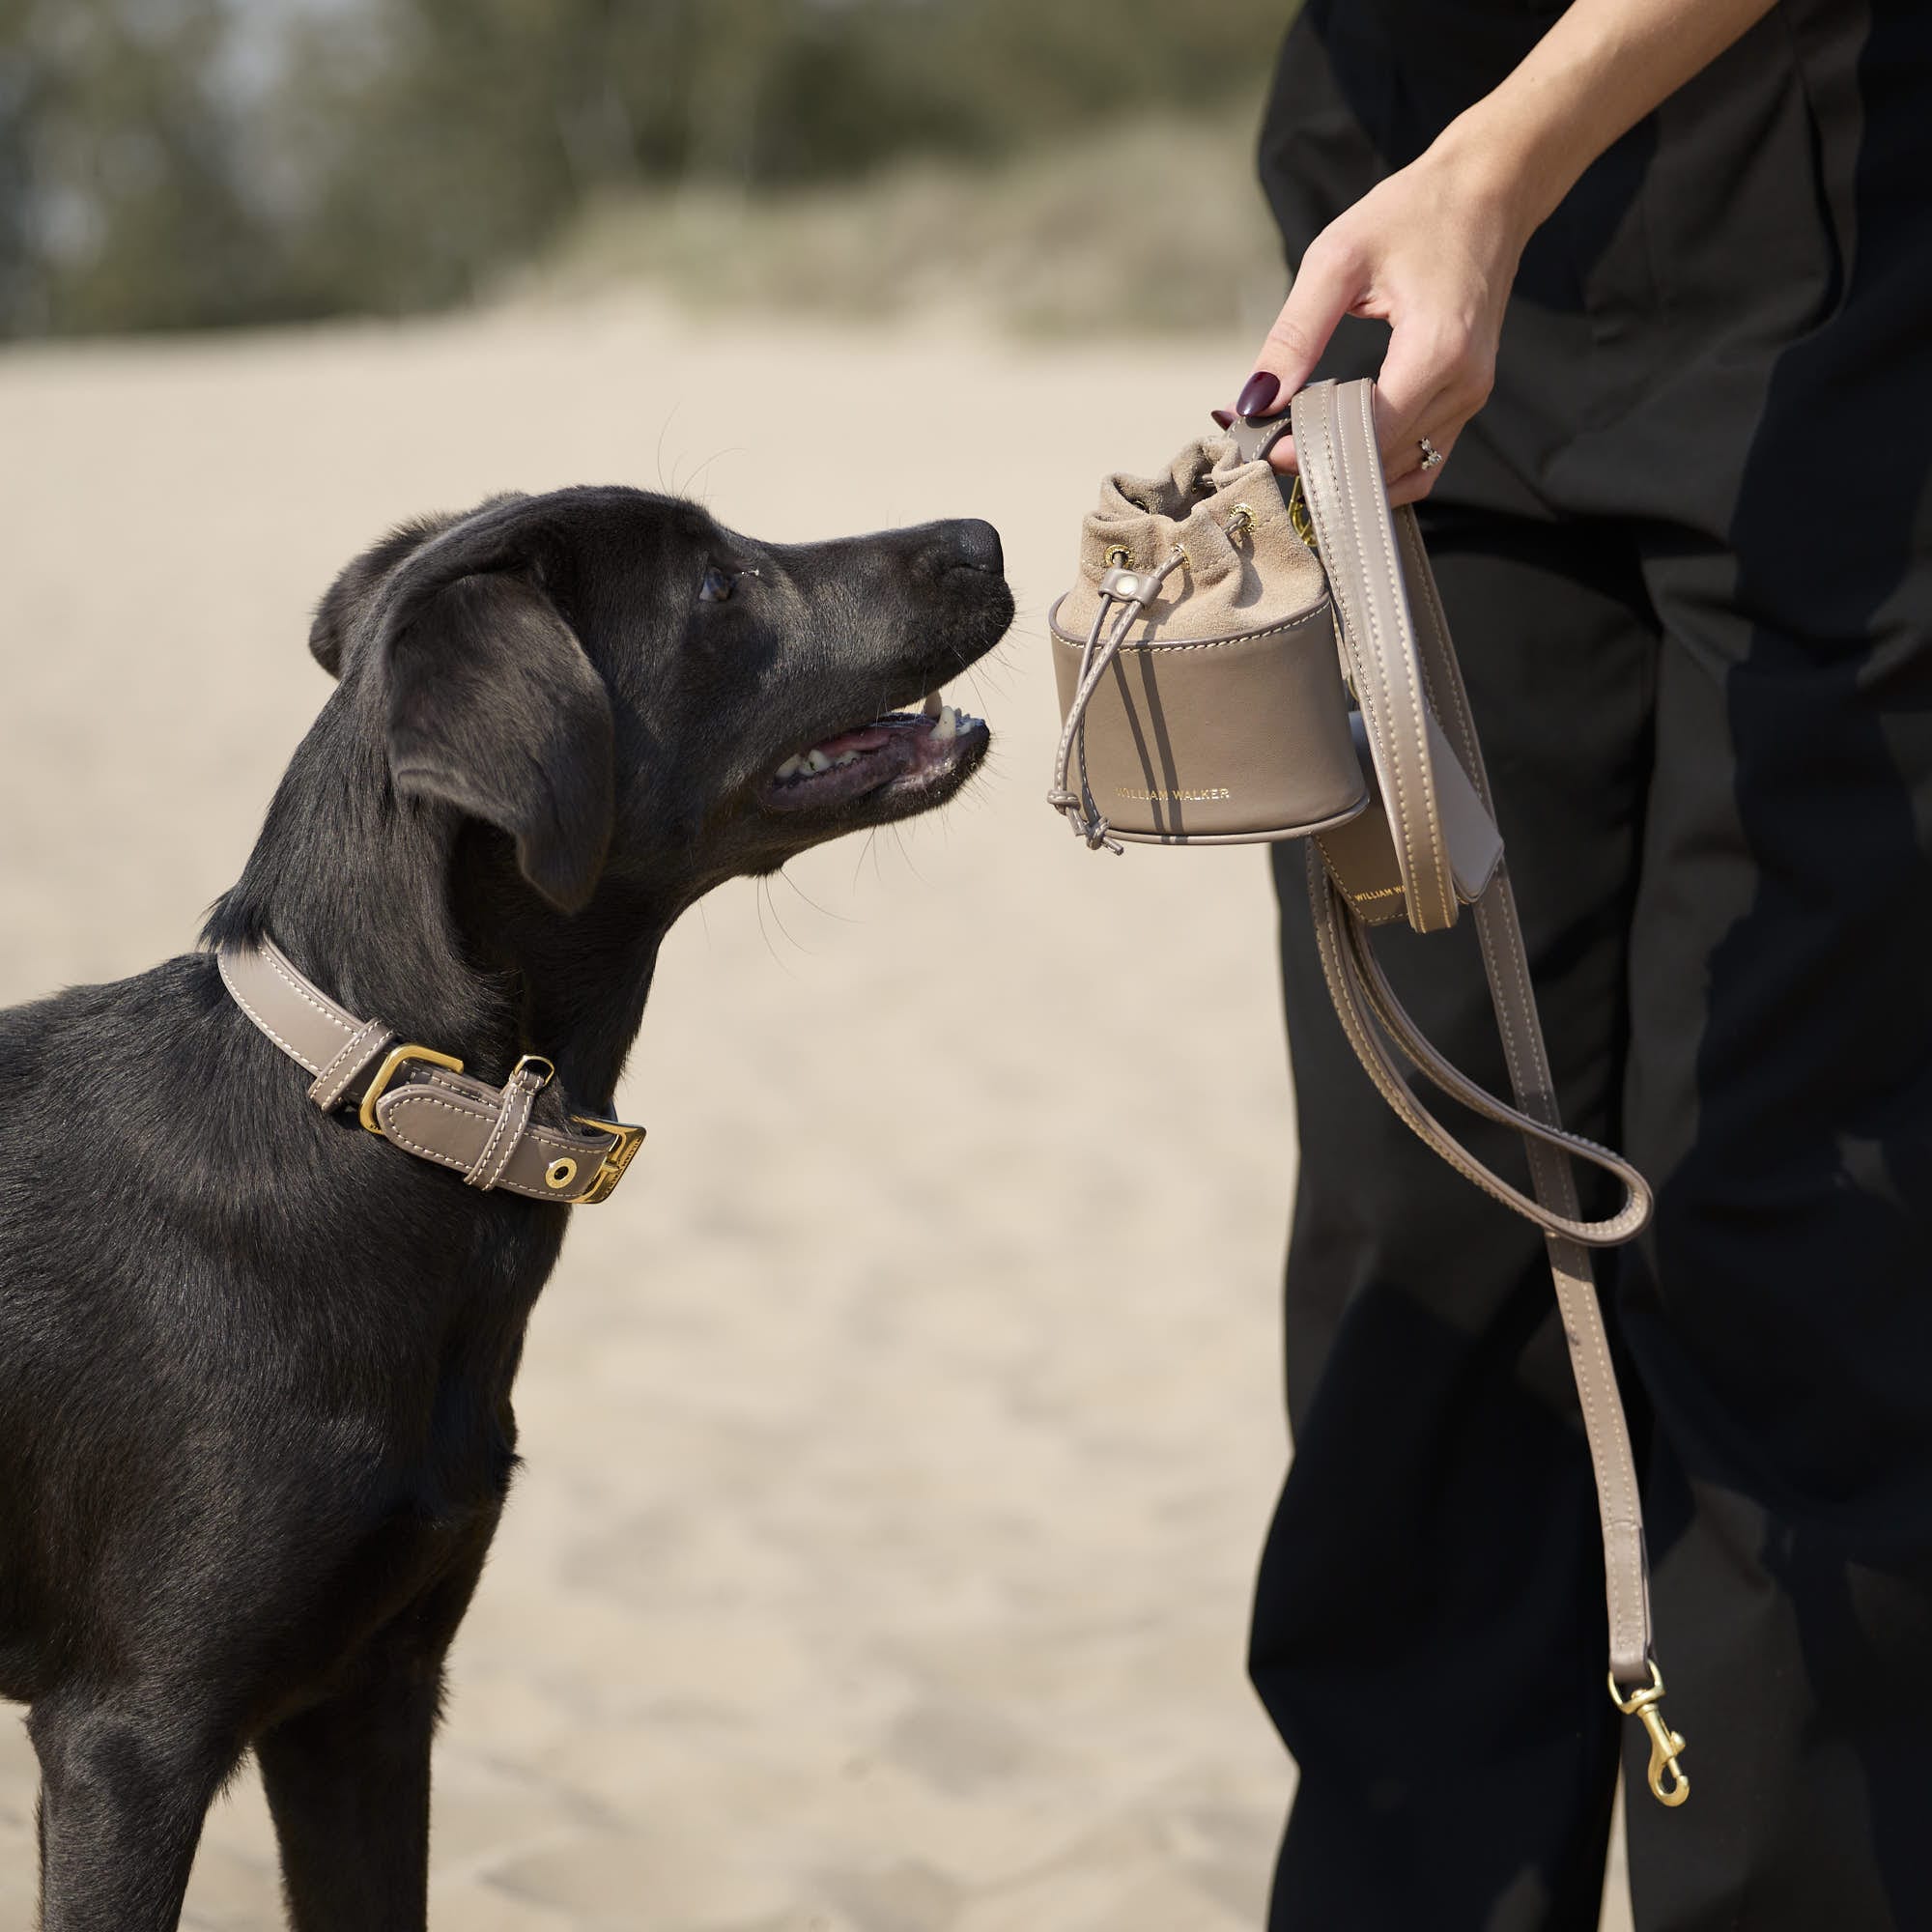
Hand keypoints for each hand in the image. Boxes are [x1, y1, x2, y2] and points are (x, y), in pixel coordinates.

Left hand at [1226, 137, 1534, 504]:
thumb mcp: (1337, 260)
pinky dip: (1380, 464)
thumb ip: (1294, 335)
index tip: (1266, 446)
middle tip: (1271, 444)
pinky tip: (1340, 444)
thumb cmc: (1416, 214)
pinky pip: (1424, 460)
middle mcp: (1464, 385)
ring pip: (1403, 470)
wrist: (1488, 192)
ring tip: (1300, 441)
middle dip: (1324, 460)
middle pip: (1383, 459)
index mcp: (1437, 350)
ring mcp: (1472, 397)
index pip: (1367, 435)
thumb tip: (1255, 401)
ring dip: (1350, 467)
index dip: (1312, 451)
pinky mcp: (1468, 399)